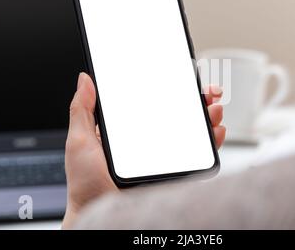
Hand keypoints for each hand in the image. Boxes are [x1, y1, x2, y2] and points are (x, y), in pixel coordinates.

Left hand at [62, 72, 225, 228]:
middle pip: (178, 114)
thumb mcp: (79, 141)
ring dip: (208, 116)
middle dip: (197, 99)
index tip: (184, 77)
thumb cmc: (86, 185)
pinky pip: (198, 154)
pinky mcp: (174, 171)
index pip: (154, 102)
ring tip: (213, 109)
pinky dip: (212, 141)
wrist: (101, 216)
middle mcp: (149, 140)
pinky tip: (215, 132)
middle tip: (206, 93)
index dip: (171, 88)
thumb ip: (82, 110)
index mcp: (129, 129)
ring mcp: (164, 156)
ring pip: (192, 131)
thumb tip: (85, 79)